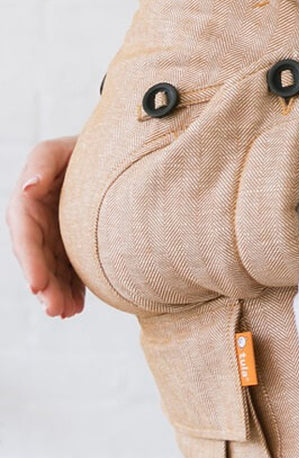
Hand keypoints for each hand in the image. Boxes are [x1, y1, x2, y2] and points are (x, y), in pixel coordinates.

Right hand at [6, 136, 84, 317]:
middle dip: (44, 286)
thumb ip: (42, 162)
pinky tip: (77, 307)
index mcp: (29, 198)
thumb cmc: (86, 145)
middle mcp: (38, 218)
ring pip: (51, 268)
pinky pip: (68, 269)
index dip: (30, 261)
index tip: (37, 284)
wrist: (114, 150)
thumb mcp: (62, 147)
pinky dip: (71, 288)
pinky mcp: (72, 241)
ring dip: (56, 293)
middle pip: (36, 257)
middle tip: (56, 310)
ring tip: (67, 313)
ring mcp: (55, 230)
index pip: (24, 234)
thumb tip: (27, 188)